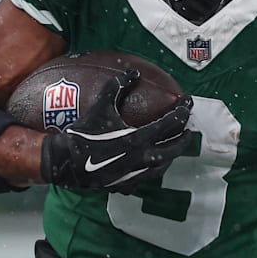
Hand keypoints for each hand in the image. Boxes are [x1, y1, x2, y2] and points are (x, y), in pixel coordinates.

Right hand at [40, 69, 192, 192]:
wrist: (68, 162)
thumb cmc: (85, 133)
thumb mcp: (101, 106)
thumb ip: (118, 87)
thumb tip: (134, 73)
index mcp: (139, 138)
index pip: (170, 124)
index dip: (182, 113)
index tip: (187, 105)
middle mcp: (142, 158)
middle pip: (174, 149)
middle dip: (185, 137)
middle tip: (188, 128)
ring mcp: (136, 174)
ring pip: (164, 165)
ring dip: (172, 154)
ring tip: (174, 145)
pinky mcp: (128, 184)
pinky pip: (148, 176)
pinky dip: (155, 167)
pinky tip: (153, 162)